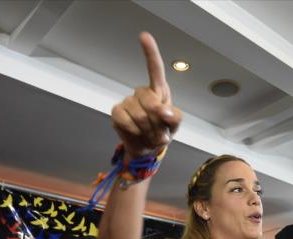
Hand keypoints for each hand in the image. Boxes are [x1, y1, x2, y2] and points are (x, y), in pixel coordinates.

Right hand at [111, 32, 182, 159]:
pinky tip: (137, 134)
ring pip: (139, 115)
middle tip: (160, 134)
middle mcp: (142, 92)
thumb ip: (175, 117)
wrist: (147, 148)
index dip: (150, 52)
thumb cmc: (162, 130)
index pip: (155, 68)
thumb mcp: (174, 124)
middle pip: (149, 102)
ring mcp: (128, 101)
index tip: (144, 36)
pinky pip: (125, 120)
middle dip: (157, 123)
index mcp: (158, 90)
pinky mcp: (117, 112)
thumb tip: (164, 112)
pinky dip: (134, 131)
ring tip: (150, 136)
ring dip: (148, 131)